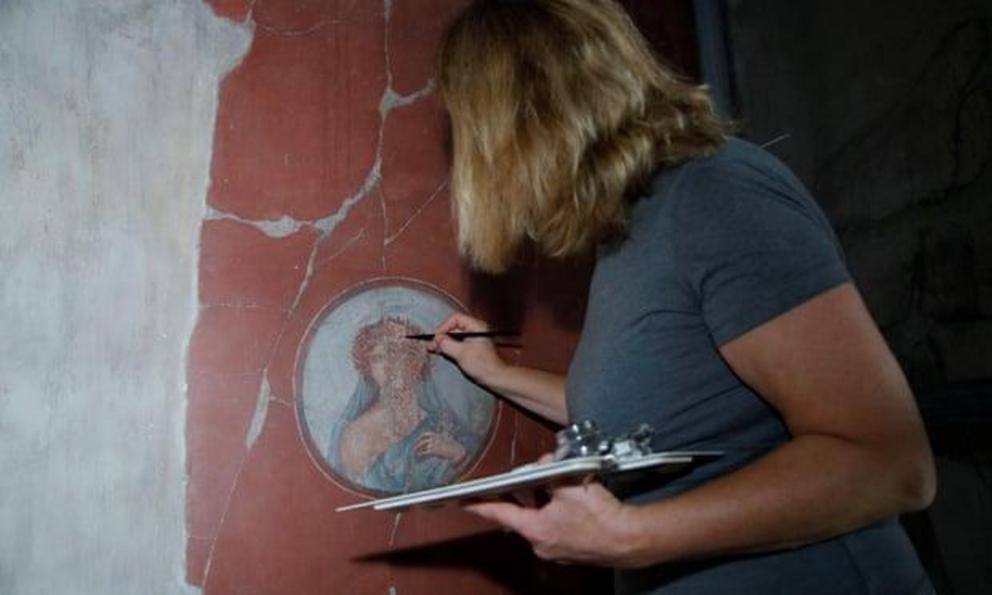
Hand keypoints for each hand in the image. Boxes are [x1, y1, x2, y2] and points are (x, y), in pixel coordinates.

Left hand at [415, 431, 466, 463]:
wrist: (459, 452)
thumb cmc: (455, 448)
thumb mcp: (449, 441)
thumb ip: (443, 440)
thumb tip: (441, 441)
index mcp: (439, 435)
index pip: (427, 434)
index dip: (421, 437)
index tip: (418, 440)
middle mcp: (435, 438)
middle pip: (423, 440)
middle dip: (418, 444)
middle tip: (414, 449)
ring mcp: (434, 444)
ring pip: (422, 446)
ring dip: (418, 449)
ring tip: (415, 454)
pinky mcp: (434, 450)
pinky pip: (424, 452)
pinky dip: (420, 454)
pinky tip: (418, 457)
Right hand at [429, 313, 507, 385]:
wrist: (495, 378)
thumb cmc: (482, 365)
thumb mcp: (462, 353)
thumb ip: (447, 344)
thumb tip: (436, 338)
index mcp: (476, 327)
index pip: (456, 319)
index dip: (445, 326)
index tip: (437, 337)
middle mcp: (475, 331)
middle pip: (454, 328)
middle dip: (442, 336)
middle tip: (432, 345)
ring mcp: (473, 340)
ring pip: (454, 337)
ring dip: (444, 343)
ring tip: (433, 349)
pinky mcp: (471, 349)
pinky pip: (457, 344)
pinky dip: (449, 348)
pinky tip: (441, 352)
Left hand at [464, 471, 643, 566]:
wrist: (629, 539)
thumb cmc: (600, 516)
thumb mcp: (569, 484)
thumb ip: (549, 470)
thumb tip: (543, 461)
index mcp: (535, 529)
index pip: (500, 513)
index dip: (480, 505)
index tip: (464, 502)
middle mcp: (541, 544)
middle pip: (520, 517)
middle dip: (520, 498)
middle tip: (516, 484)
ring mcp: (556, 551)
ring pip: (539, 522)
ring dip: (540, 505)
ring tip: (550, 487)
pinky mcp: (571, 551)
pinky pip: (554, 529)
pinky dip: (554, 514)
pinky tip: (567, 502)